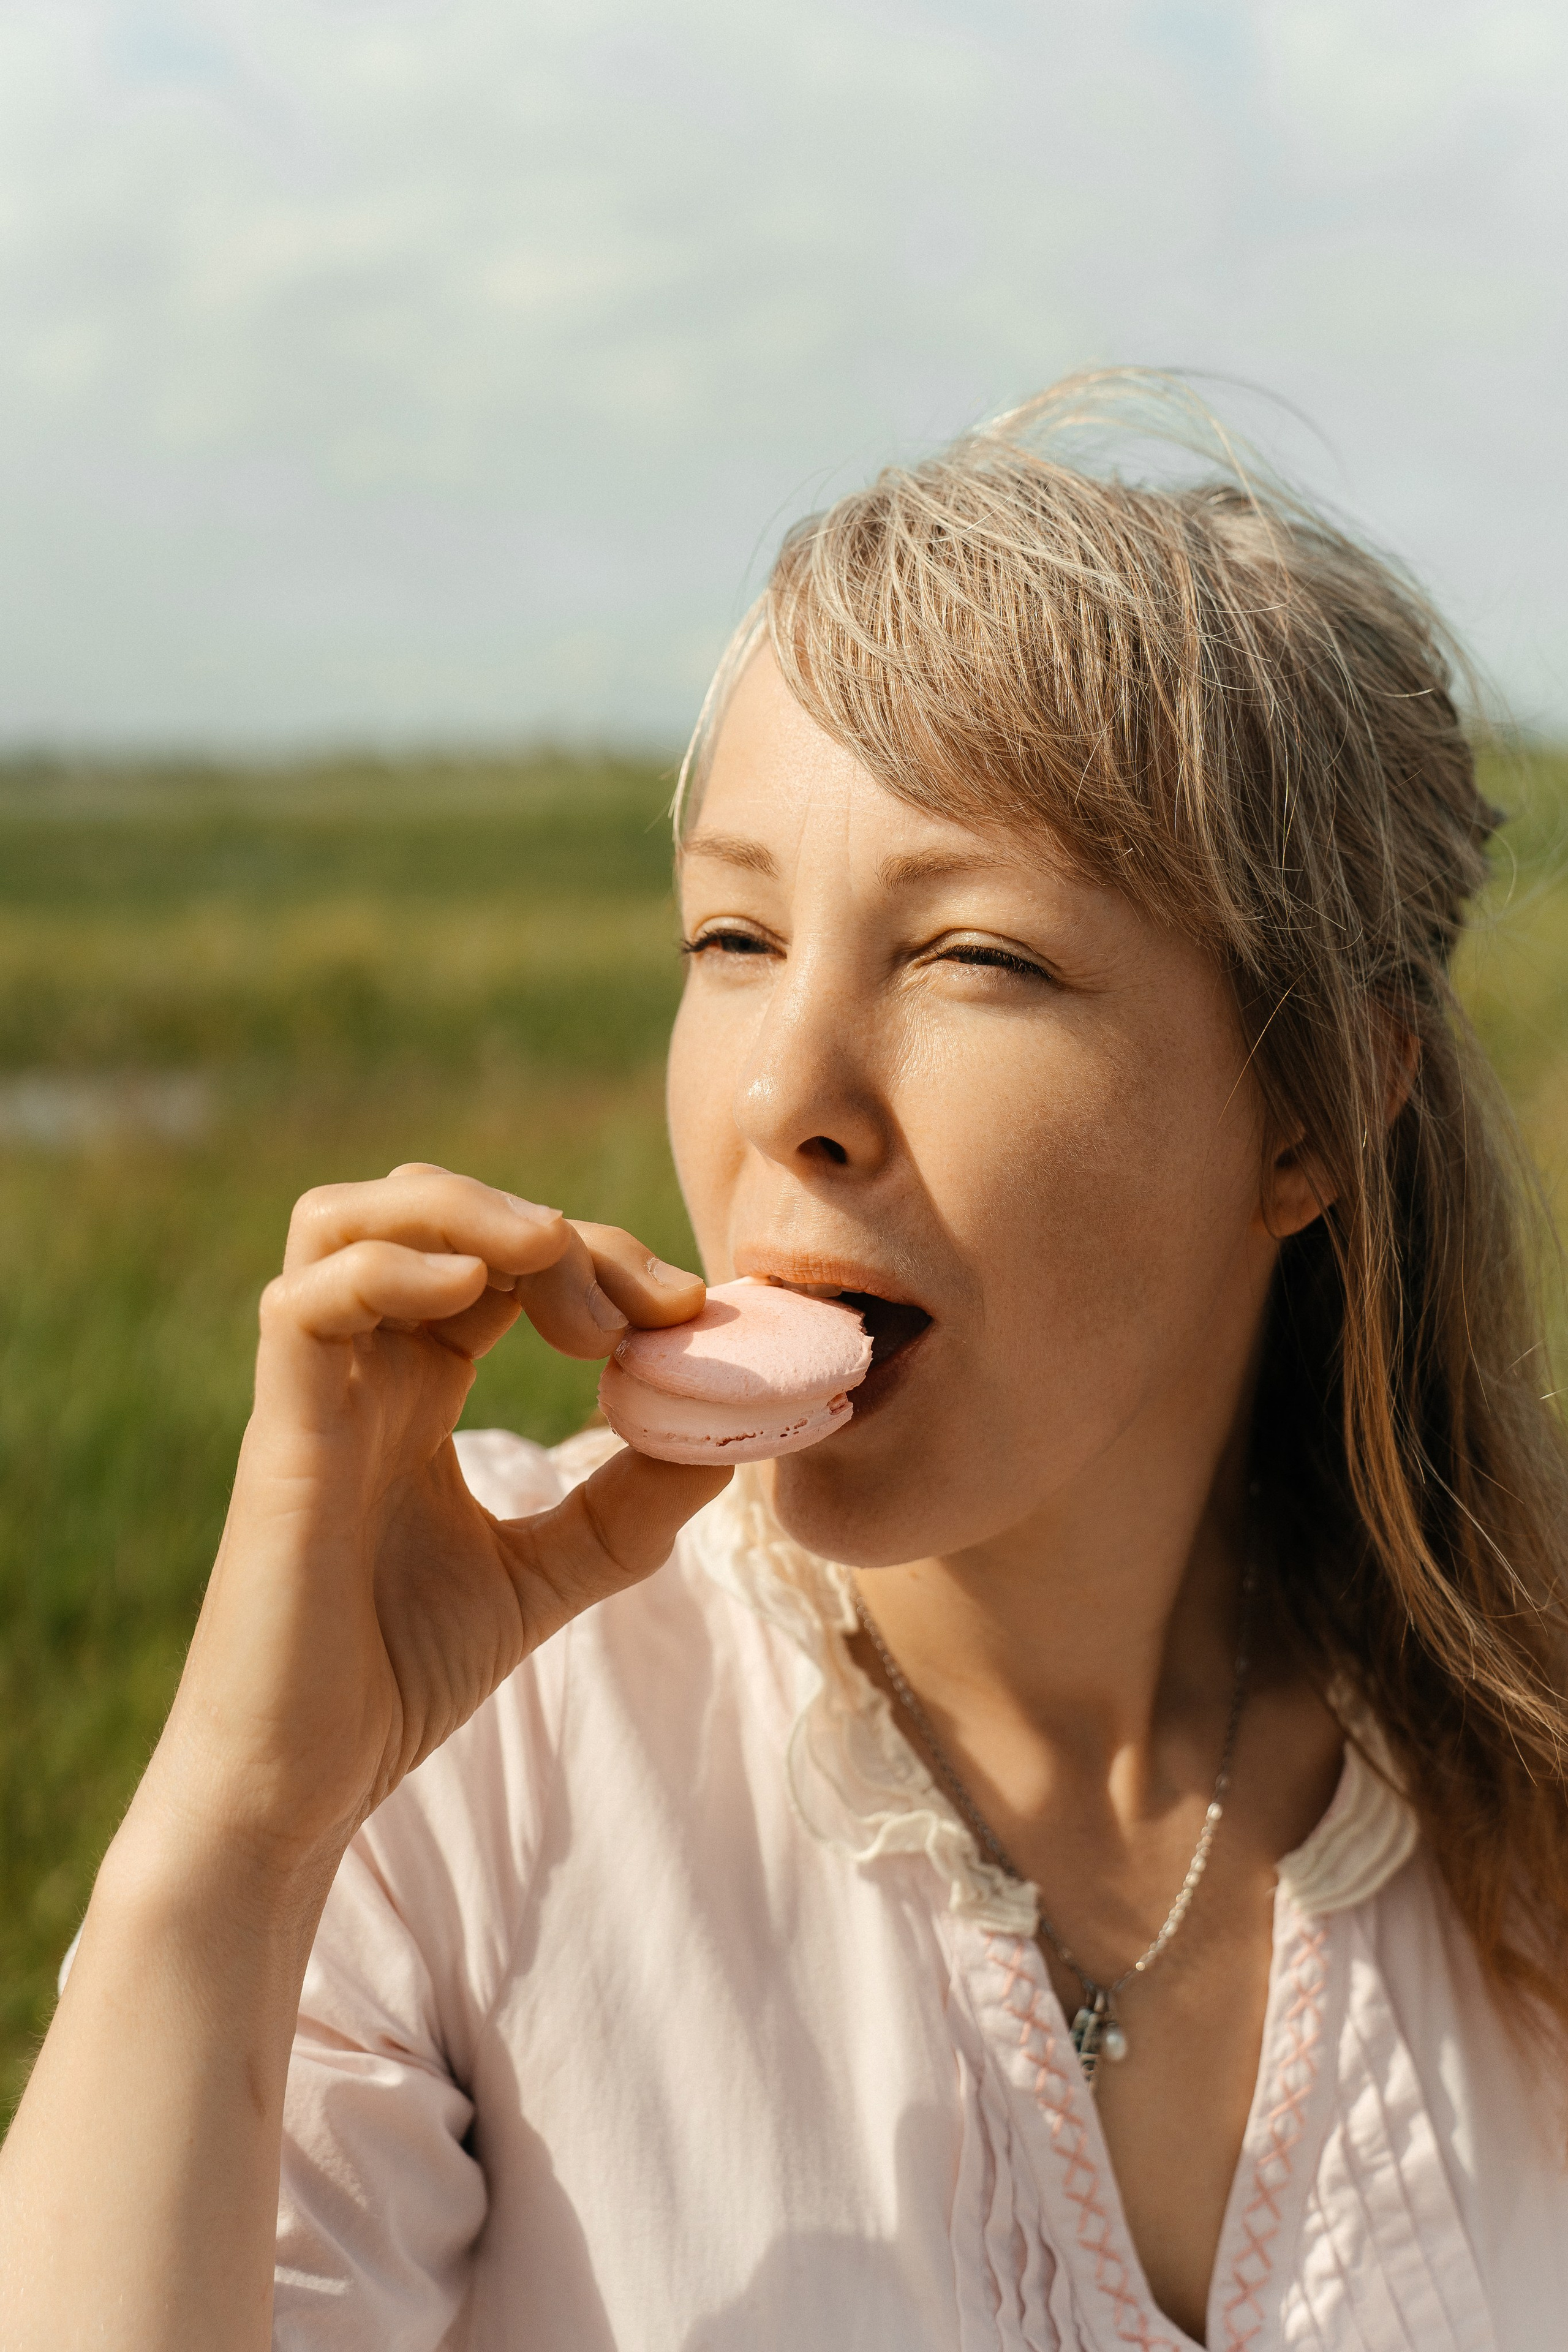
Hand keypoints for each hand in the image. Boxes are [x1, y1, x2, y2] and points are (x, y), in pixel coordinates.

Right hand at [136, 1163, 727, 1886]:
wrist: (299, 1788)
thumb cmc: (395, 1678)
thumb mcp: (549, 1575)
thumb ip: (628, 1506)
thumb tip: (727, 1439)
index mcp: (417, 1387)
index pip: (505, 1261)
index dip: (601, 1260)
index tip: (689, 1315)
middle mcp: (362, 1370)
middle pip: (437, 1212)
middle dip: (556, 1231)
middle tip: (644, 1307)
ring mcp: (313, 1395)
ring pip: (348, 1220)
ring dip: (467, 1212)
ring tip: (555, 1263)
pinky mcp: (280, 1438)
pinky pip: (306, 1303)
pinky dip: (394, 1269)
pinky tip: (474, 1294)